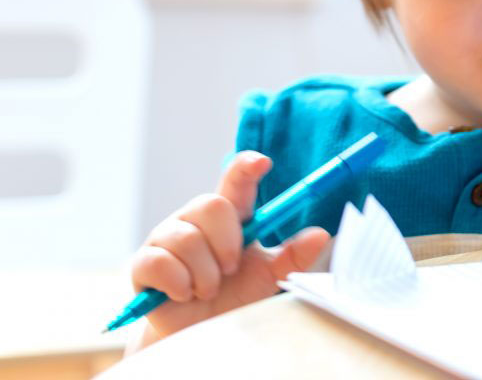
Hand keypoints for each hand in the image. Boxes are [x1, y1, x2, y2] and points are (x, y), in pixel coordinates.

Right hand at [128, 151, 330, 339]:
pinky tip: (183, 294)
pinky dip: (179, 283)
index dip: (246, 167)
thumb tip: (321, 234)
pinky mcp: (143, 264)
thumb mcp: (268, 277)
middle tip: (231, 269)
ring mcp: (167, 238)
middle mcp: (196, 219)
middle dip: (226, 241)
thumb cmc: (235, 297)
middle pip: (211, 204)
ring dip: (206, 274)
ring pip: (187, 238)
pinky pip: (160, 262)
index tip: (263, 163)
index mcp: (229, 216)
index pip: (236, 181)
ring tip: (208, 289)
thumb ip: (292, 256)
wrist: (201, 334)